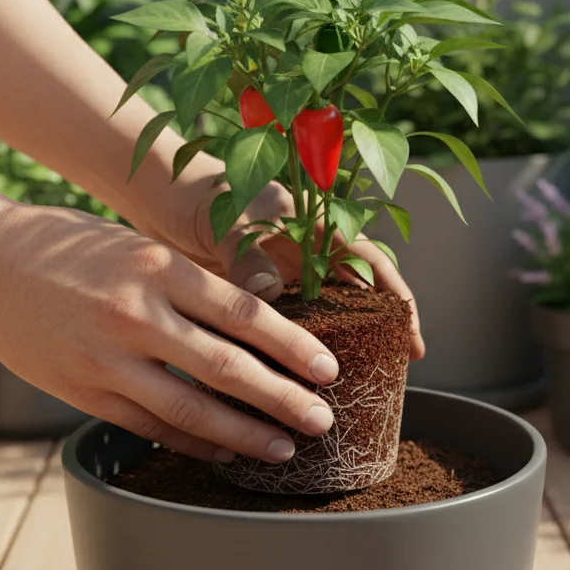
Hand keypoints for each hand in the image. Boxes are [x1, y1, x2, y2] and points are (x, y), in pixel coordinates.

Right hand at [0, 203, 343, 463]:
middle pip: (228, 366)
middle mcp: (136, 313)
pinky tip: (223, 451)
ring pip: (192, 407)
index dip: (292, 345)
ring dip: (244, 433)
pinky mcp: (83, 391)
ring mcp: (107, 358)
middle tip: (322, 417)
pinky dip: (192, 441)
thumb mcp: (135, 245)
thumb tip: (254, 323)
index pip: (244, 312)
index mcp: (158, 267)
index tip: (326, 367)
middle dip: (284, 398)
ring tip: (283, 447)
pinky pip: (150, 423)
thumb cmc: (65, 246)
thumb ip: (187, 284)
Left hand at [158, 176, 426, 360]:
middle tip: (397, 364)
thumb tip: (269, 294)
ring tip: (359, 375)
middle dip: (380, 324)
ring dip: (341, 338)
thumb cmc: (197, 194)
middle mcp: (304, 248)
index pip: (367, 256)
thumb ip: (247, 254)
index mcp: (311, 221)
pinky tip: (302, 374)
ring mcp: (283, 271)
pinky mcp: (257, 291)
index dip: (394, 293)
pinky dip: (298, 345)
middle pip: (355, 288)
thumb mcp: (226, 220)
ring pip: (325, 309)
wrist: (159, 195)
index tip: (410, 331)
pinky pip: (287, 322)